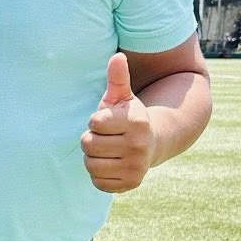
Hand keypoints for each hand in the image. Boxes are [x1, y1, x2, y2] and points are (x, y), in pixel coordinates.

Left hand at [80, 52, 156, 192]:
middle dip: (91, 140)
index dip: (96, 121)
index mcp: (137, 122)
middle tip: (106, 138)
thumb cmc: (128, 118)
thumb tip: (117, 56)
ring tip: (107, 151)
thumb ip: (117, 77)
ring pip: (90, 165)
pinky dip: (99, 175)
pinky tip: (111, 165)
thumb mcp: (122, 97)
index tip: (108, 122)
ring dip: (93, 158)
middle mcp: (139, 145)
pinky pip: (97, 182)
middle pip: (88, 144)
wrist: (152, 144)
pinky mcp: (130, 184)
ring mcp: (136, 167)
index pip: (94, 123)